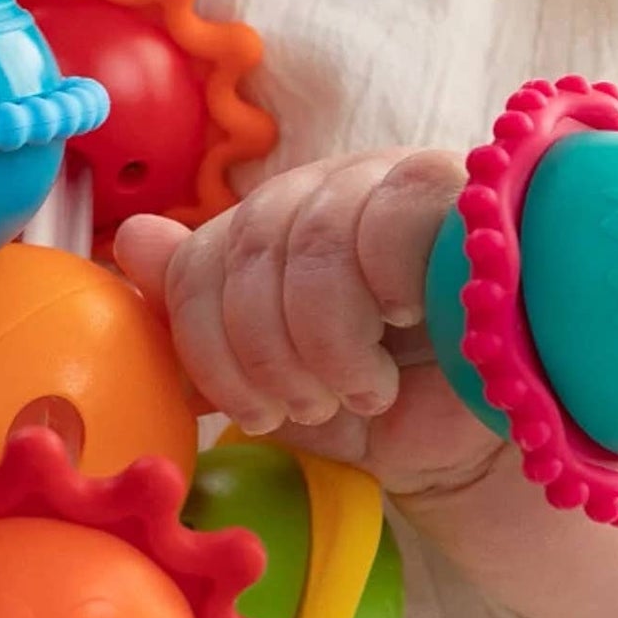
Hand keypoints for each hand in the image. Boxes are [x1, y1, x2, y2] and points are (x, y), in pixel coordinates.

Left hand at [115, 150, 507, 499]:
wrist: (486, 438)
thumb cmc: (381, 407)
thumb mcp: (274, 382)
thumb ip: (196, 318)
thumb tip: (130, 239)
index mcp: (265, 230)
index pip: (197, 263)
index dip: (207, 348)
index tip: (254, 412)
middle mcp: (320, 192)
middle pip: (247, 251)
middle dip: (268, 356)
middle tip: (308, 406)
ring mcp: (385, 179)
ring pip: (311, 241)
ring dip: (326, 342)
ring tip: (360, 390)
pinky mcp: (453, 186)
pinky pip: (388, 218)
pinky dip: (383, 294)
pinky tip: (408, 332)